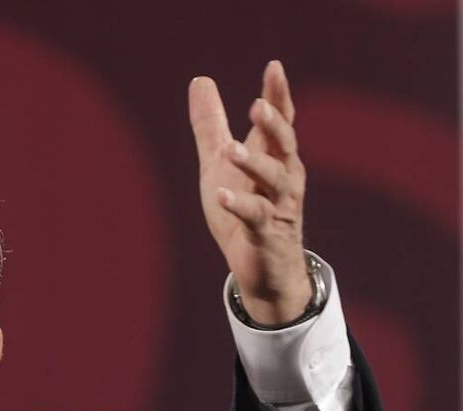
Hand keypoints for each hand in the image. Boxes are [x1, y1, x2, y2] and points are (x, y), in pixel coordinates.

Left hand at [189, 61, 310, 325]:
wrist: (262, 267)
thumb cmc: (245, 209)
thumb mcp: (220, 162)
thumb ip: (211, 124)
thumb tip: (200, 80)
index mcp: (274, 157)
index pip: (280, 121)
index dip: (279, 95)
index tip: (274, 68)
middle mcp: (284, 177)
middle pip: (284, 145)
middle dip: (273, 126)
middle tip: (257, 106)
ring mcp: (278, 206)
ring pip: (274, 180)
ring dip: (254, 164)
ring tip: (232, 150)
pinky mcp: (266, 234)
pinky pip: (255, 217)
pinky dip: (239, 205)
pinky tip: (221, 195)